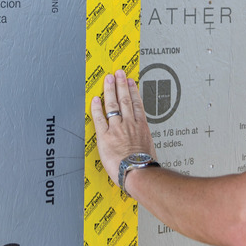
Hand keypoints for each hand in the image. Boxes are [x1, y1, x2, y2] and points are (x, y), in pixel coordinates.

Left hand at [90, 70, 155, 185]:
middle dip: (121, 84)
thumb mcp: (149, 150)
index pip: (137, 104)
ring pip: (113, 104)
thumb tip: (143, 146)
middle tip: (119, 73)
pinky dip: (97, 108)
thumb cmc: (145, 167)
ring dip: (110, 90)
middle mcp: (130, 124)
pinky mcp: (105, 136)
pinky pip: (99, 118)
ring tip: (108, 79)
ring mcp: (117, 129)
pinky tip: (95, 99)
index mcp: (141, 127)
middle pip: (125, 99)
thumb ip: (143, 142)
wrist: (138, 172)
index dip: (133, 91)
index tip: (131, 82)